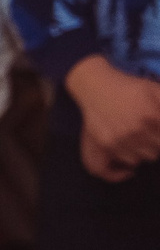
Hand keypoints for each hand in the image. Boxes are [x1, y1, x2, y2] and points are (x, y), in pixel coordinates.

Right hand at [69, 56, 159, 181]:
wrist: (96, 86)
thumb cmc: (130, 88)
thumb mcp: (157, 90)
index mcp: (152, 116)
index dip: (159, 134)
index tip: (155, 129)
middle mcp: (135, 130)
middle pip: (158, 149)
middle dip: (156, 142)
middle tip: (151, 133)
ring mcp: (119, 139)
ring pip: (144, 158)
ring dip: (145, 151)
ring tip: (140, 140)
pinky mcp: (105, 144)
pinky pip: (127, 162)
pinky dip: (129, 163)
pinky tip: (130, 162)